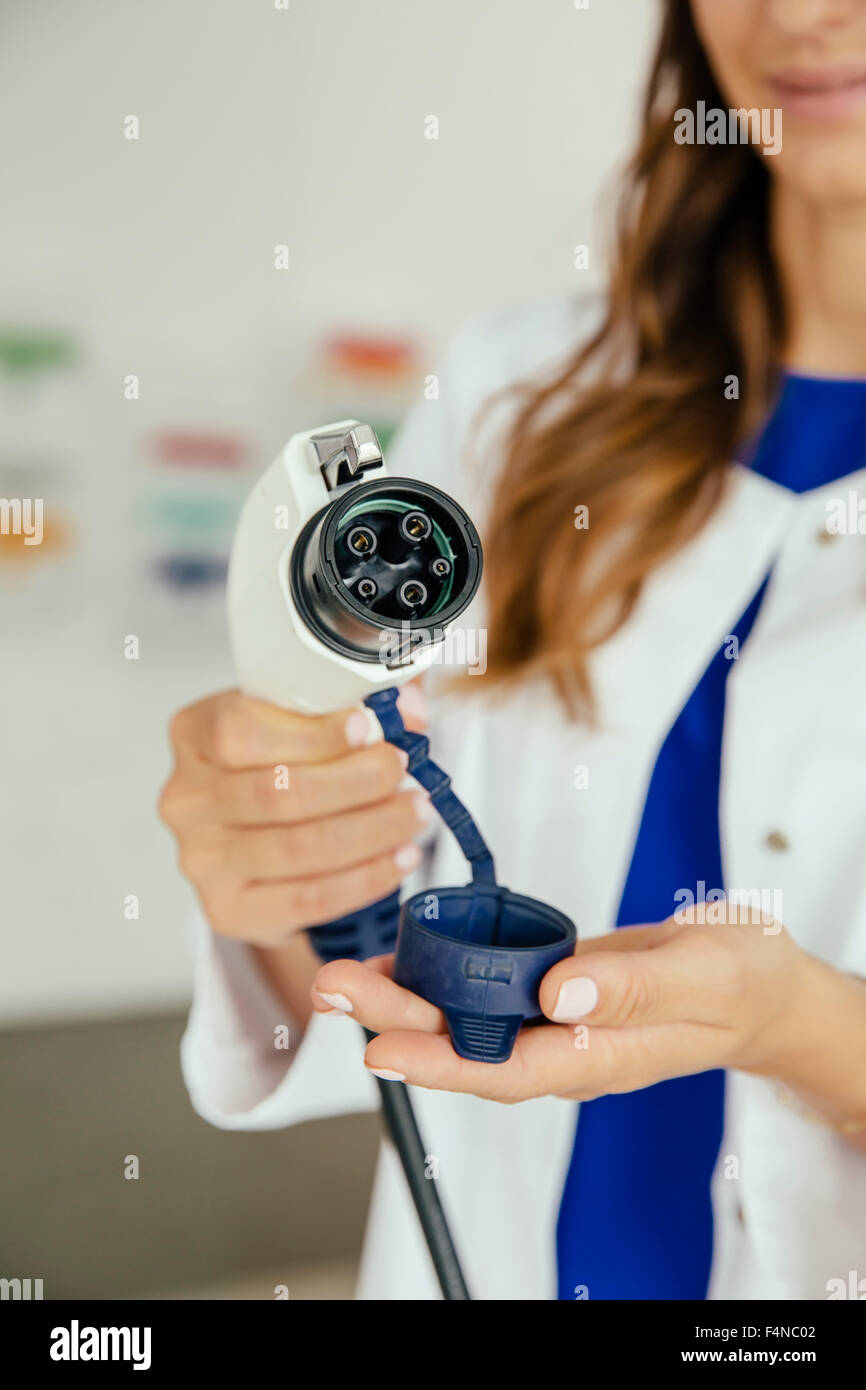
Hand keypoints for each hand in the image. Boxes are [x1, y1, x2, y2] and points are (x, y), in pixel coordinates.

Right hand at [158, 685, 429, 945]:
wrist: (262, 841)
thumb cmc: (283, 764)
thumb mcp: (307, 716)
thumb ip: (353, 702)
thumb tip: (406, 713)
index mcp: (194, 734)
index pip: (241, 731)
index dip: (311, 733)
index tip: (368, 728)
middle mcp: (186, 799)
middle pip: (277, 792)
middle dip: (357, 781)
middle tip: (402, 770)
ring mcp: (203, 861)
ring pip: (300, 848)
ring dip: (374, 829)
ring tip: (415, 811)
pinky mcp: (230, 910)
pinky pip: (311, 898)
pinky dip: (368, 876)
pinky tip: (401, 856)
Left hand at [310, 907, 814, 1101]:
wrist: (757, 980)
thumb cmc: (739, 980)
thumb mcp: (704, 974)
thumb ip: (638, 988)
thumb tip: (561, 993)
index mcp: (602, 1054)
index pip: (509, 1071)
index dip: (440, 1063)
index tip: (381, 1045)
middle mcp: (566, 1046)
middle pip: (470, 1046)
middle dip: (397, 1020)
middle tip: (335, 988)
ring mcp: (556, 1020)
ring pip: (468, 1019)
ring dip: (405, 998)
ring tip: (346, 973)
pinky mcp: (551, 990)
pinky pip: (486, 990)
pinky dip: (442, 974)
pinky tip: (403, 956)